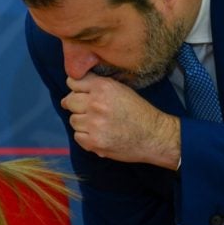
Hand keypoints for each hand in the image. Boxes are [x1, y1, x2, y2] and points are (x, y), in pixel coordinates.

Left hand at [60, 72, 180, 169]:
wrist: (154, 136)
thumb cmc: (139, 112)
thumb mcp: (120, 89)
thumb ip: (97, 86)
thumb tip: (72, 87)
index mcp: (103, 87)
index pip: (73, 82)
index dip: (75, 88)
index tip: (78, 93)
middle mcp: (96, 104)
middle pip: (69, 101)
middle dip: (75, 105)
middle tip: (87, 111)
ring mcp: (94, 124)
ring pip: (73, 120)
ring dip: (82, 122)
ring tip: (97, 124)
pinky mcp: (94, 142)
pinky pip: (78, 136)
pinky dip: (85, 137)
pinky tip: (98, 134)